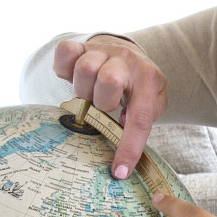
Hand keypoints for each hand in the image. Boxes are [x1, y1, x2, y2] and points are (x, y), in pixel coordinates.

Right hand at [53, 35, 167, 178]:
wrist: (128, 53)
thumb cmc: (138, 86)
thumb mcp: (153, 101)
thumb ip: (144, 117)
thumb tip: (120, 130)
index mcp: (148, 79)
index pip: (140, 118)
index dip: (129, 147)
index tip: (119, 171)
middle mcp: (126, 60)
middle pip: (108, 81)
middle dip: (102, 102)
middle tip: (103, 105)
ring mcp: (102, 50)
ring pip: (85, 69)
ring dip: (84, 89)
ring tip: (91, 92)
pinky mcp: (80, 45)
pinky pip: (65, 52)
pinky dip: (64, 68)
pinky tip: (74, 76)